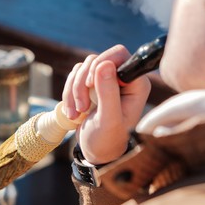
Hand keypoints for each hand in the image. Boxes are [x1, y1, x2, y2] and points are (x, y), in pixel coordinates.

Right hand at [62, 45, 150, 164]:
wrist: (94, 149)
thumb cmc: (107, 139)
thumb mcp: (108, 120)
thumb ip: (108, 93)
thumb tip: (104, 64)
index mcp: (136, 84)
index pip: (119, 55)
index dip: (101, 64)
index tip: (90, 85)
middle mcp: (122, 78)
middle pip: (96, 60)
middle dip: (83, 83)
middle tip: (82, 107)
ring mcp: (105, 79)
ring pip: (83, 68)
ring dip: (74, 91)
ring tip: (76, 114)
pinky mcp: (90, 84)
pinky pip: (75, 76)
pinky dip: (69, 94)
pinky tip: (72, 113)